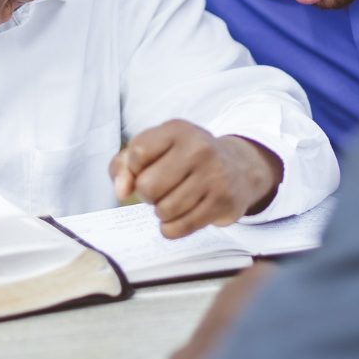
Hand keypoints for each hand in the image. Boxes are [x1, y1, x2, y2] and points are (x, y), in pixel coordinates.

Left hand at [110, 120, 282, 237]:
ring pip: (164, 210)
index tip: (146, 168)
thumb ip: (124, 165)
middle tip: (160, 189)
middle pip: (148, 186)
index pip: (137, 153)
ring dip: (161, 212)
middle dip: (147, 194)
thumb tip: (121, 192)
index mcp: (177, 130)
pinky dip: (172, 228)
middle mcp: (198, 148)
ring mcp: (213, 175)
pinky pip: (180, 227)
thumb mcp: (155, 149)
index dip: (134, 168)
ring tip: (172, 201)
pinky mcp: (222, 201)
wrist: (238, 169)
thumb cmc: (184, 160)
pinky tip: (178, 218)